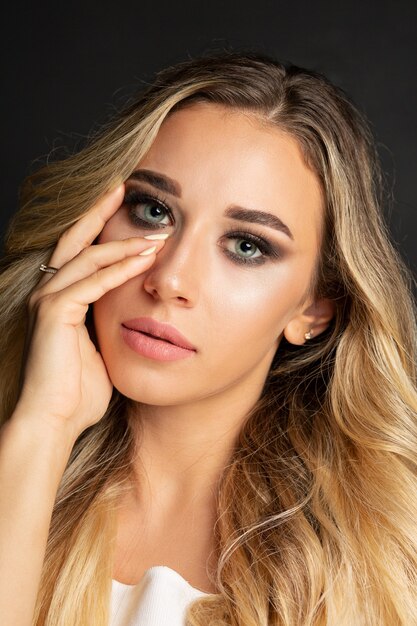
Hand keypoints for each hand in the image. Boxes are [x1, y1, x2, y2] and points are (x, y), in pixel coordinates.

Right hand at [13, 183, 165, 439]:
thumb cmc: (79, 392)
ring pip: (89, 258)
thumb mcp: (101, 349)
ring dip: (124, 243)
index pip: (82, 251)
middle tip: (127, 187)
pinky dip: (119, 270)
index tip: (125, 205)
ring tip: (156, 232)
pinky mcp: (54, 314)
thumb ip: (111, 325)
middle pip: (77, 240)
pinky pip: (92, 284)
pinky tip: (144, 259)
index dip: (101, 226)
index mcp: (59, 297)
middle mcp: (48, 291)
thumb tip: (134, 316)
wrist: (54, 421)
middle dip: (102, 211)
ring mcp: (48, 300)